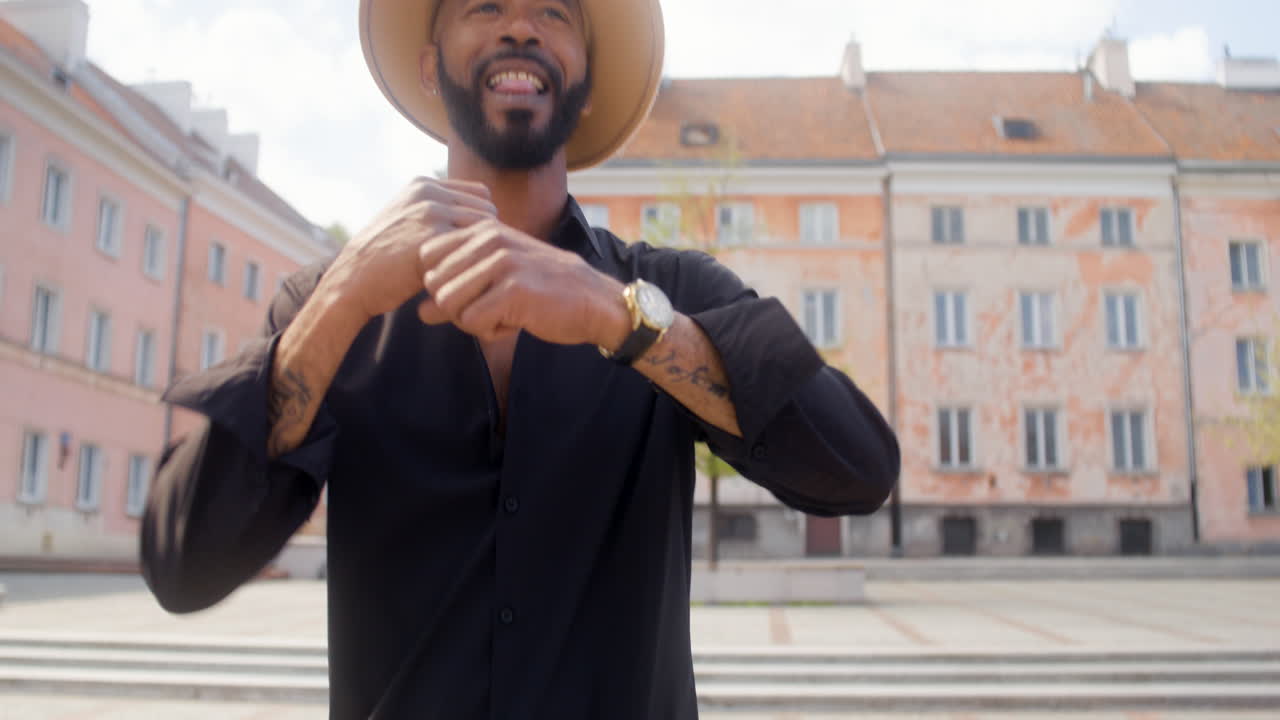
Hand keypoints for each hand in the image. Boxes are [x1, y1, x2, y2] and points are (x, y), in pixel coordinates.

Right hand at [318, 177, 495, 323]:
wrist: (353, 280)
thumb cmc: (385, 258)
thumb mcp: (407, 222)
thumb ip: (437, 210)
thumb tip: (481, 211)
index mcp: (423, 184)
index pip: (480, 195)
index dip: (482, 220)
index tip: (474, 246)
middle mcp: (428, 192)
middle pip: (488, 210)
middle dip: (486, 236)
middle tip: (478, 263)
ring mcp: (430, 211)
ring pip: (486, 228)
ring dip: (483, 251)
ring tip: (473, 272)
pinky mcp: (432, 236)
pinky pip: (474, 247)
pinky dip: (475, 265)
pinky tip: (467, 280)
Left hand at [416, 219, 629, 346]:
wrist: (593, 302)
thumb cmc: (544, 292)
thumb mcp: (496, 284)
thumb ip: (456, 294)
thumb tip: (419, 312)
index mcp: (483, 230)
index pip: (428, 257)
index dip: (444, 285)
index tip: (476, 293)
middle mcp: (489, 239)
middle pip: (435, 285)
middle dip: (458, 307)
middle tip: (493, 307)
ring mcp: (502, 262)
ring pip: (450, 304)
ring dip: (474, 321)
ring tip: (505, 313)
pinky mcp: (513, 289)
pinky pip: (473, 321)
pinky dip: (492, 331)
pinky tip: (517, 321)